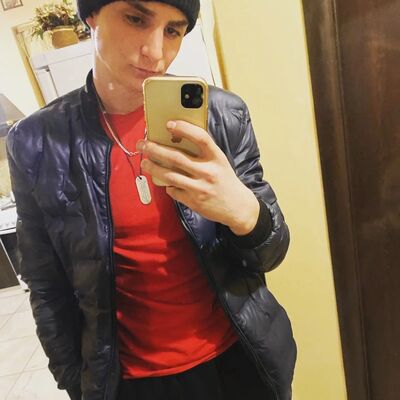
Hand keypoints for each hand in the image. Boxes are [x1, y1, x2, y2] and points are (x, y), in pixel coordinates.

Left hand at [137, 120, 259, 235]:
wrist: (238, 207)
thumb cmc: (225, 181)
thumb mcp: (220, 163)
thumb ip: (203, 153)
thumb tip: (175, 141)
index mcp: (217, 158)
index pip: (201, 138)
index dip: (184, 129)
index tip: (169, 124)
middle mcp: (208, 172)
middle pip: (176, 157)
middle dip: (155, 149)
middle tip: (142, 144)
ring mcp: (200, 188)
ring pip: (169, 175)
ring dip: (153, 168)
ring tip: (144, 163)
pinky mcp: (194, 202)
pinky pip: (173, 191)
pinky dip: (167, 186)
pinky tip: (166, 182)